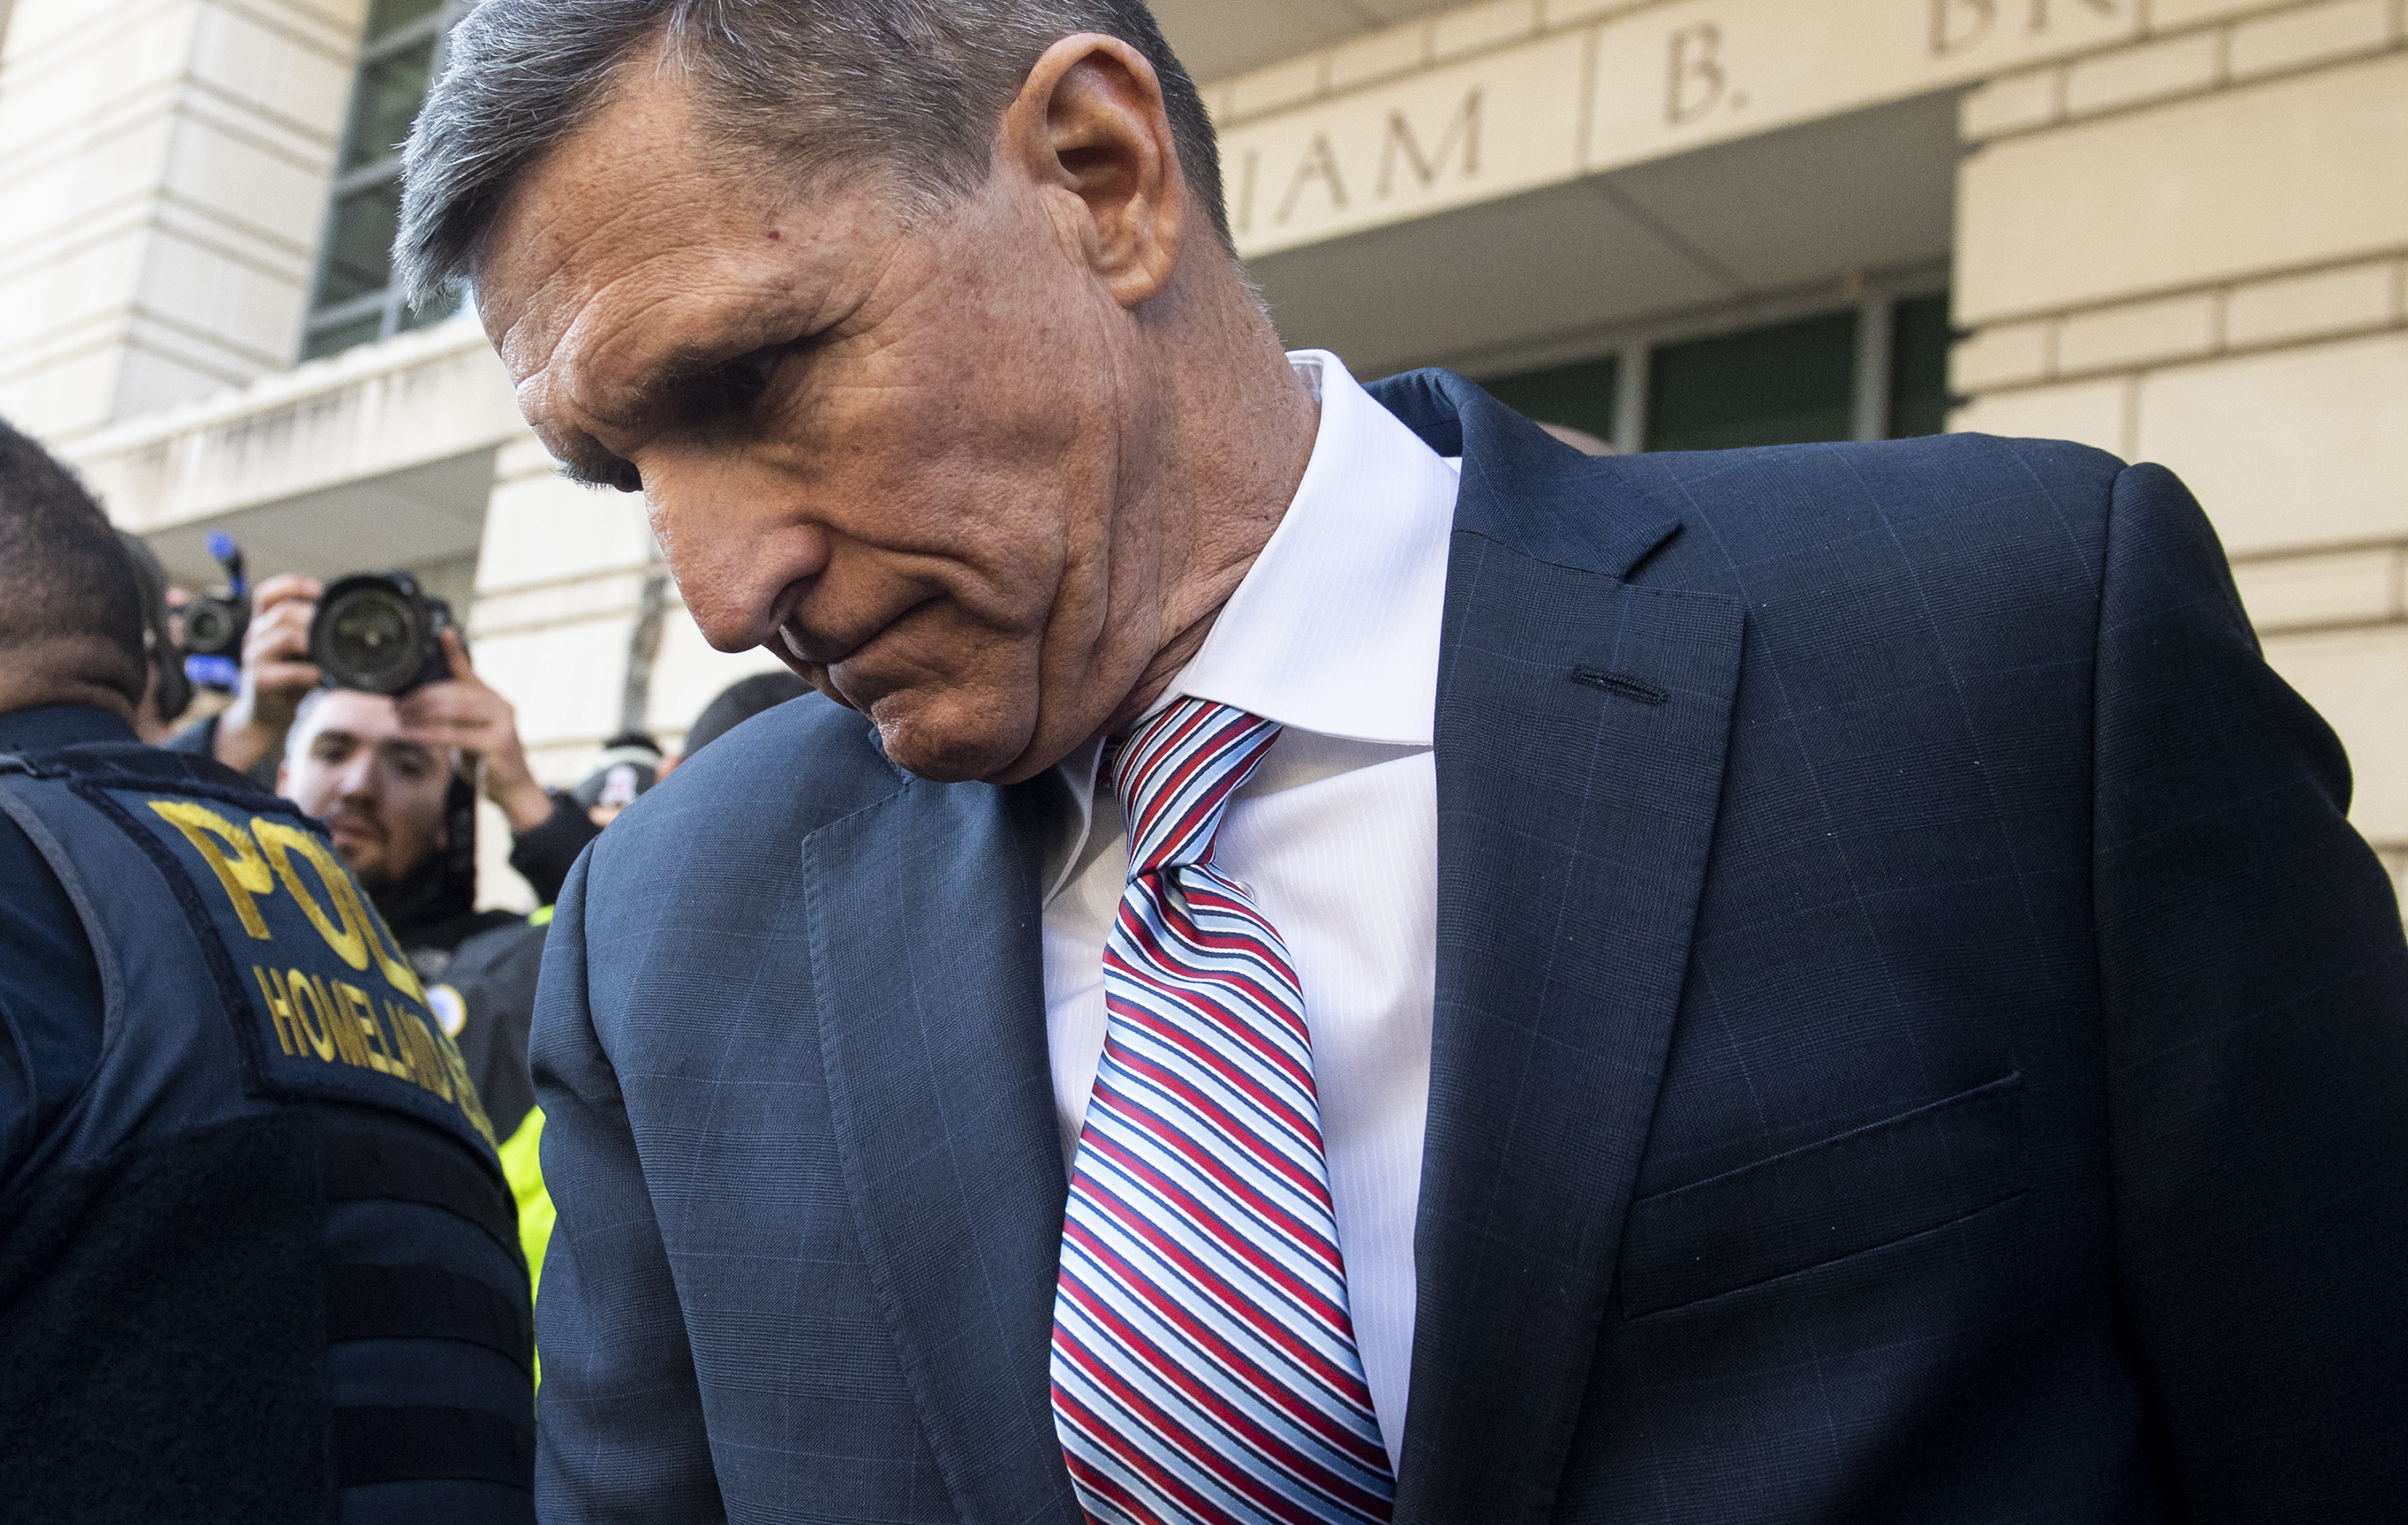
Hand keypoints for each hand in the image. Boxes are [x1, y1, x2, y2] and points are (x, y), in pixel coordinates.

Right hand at [214, 573, 321, 772]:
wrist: (264, 717)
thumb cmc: (289, 683)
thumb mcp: (301, 654)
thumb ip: (314, 637)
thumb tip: (355, 626)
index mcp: (265, 625)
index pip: (268, 594)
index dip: (291, 585)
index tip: (319, 589)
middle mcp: (256, 636)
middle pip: (281, 612)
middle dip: (312, 615)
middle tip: (336, 627)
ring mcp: (255, 658)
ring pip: (282, 636)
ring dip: (312, 641)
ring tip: (330, 649)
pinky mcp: (258, 680)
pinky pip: (286, 671)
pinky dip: (308, 672)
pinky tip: (323, 675)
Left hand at [397, 628, 555, 831]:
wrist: (514, 789)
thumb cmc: (488, 760)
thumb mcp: (471, 732)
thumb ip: (454, 716)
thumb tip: (420, 704)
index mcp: (492, 698)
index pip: (469, 670)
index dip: (455, 650)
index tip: (443, 632)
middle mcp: (501, 705)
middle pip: (453, 691)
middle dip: (420, 697)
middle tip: (397, 707)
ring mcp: (502, 723)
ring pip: (454, 709)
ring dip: (421, 713)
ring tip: (400, 719)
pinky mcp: (498, 743)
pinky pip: (455, 733)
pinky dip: (429, 733)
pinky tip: (412, 734)